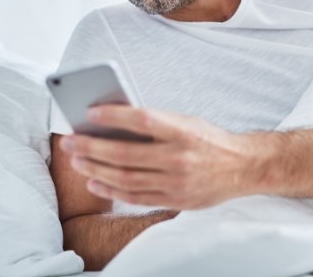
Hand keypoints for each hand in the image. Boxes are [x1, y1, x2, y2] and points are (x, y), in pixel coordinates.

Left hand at [59, 106, 253, 209]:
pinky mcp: (174, 199)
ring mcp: (176, 181)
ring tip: (77, 160)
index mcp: (184, 131)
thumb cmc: (211, 140)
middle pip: (125, 152)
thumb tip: (118, 122)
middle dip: (92, 147)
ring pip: (126, 177)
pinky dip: (112, 190)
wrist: (242, 167)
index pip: (143, 119)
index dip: (114, 115)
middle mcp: (179, 157)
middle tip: (70, 141)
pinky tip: (95, 181)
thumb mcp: (188, 122)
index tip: (91, 112)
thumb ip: (159, 123)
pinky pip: (136, 197)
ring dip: (96, 168)